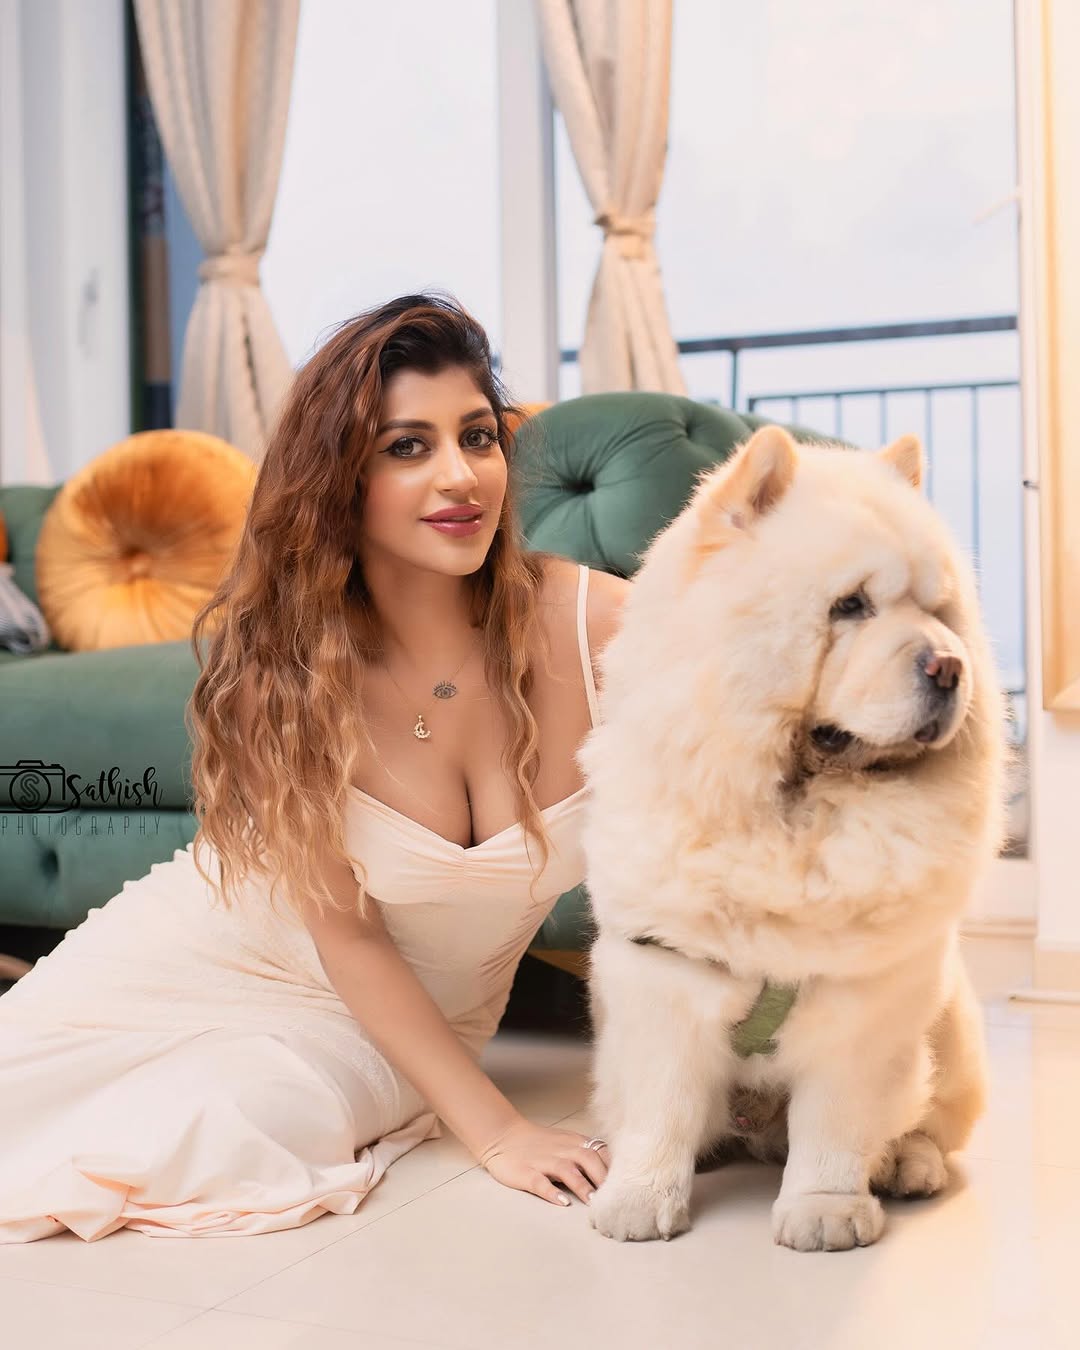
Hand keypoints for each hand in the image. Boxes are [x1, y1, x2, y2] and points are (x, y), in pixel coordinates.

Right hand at [477, 1118, 609, 1206]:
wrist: (503, 1135)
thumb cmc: (539, 1144)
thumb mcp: (566, 1143)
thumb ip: (587, 1154)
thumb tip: (615, 1173)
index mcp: (574, 1142)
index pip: (601, 1151)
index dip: (615, 1167)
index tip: (628, 1184)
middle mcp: (562, 1149)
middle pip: (588, 1159)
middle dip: (603, 1178)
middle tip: (615, 1199)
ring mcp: (543, 1161)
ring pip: (567, 1170)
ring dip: (583, 1186)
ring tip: (594, 1204)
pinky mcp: (526, 1172)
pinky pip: (540, 1182)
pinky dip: (552, 1192)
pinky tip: (562, 1203)